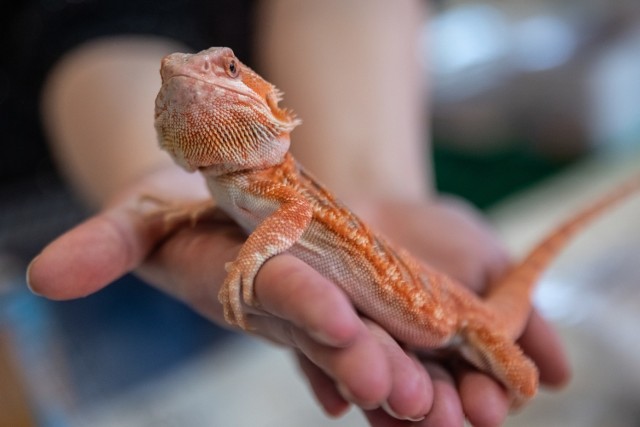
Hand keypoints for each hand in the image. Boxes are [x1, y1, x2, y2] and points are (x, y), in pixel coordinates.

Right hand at [27, 165, 569, 426]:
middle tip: (412, 392)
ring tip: (464, 405)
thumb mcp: (144, 210)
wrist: (244, 196)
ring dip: (422, 376)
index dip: (303, 312)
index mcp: (248, 281)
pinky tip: (493, 374)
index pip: (278, 300)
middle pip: (342, 337)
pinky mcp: (374, 296)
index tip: (337, 324)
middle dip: (373, 362)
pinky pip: (412, 328)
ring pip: (384, 345)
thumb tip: (40, 277)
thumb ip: (105, 243)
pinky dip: (450, 350)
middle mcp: (300, 305)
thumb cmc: (187, 206)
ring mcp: (342, 304)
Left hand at [305, 197, 570, 426]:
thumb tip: (559, 376)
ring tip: (402, 402)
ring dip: (390, 403)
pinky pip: (321, 369)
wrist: (380, 200)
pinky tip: (338, 402)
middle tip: (447, 414)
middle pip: (428, 398)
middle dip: (439, 409)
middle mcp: (412, 367)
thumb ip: (525, 318)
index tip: (489, 404)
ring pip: (378, 389)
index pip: (476, 390)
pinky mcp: (320, 343)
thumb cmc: (440, 237)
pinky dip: (328, 386)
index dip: (485, 399)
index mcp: (457, 360)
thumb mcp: (491, 267)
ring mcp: (366, 357)